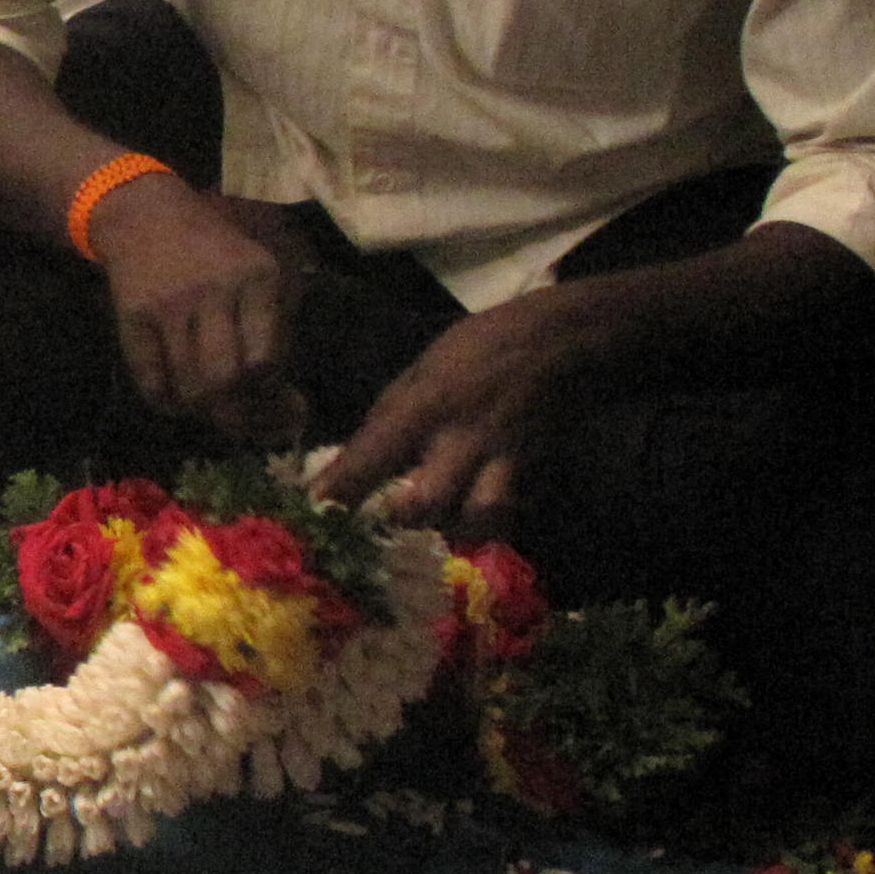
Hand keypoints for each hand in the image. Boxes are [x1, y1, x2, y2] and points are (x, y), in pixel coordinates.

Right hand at [87, 175, 308, 443]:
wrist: (146, 216)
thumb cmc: (213, 253)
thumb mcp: (255, 275)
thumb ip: (271, 329)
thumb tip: (283, 404)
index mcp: (257, 278)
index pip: (266, 359)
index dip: (269, 393)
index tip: (270, 401)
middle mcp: (215, 290)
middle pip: (227, 378)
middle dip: (235, 412)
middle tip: (239, 421)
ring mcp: (170, 304)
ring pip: (189, 385)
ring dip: (201, 411)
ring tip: (209, 409)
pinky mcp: (134, 316)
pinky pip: (151, 380)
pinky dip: (166, 402)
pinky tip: (176, 399)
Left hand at [315, 292, 604, 535]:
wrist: (560, 342)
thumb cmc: (479, 348)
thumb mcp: (420, 371)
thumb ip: (389, 420)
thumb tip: (352, 464)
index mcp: (424, 406)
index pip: (372, 455)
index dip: (340, 488)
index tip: (314, 510)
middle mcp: (460, 439)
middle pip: (426, 502)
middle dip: (400, 520)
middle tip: (381, 525)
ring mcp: (501, 461)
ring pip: (478, 519)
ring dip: (452, 531)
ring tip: (435, 531)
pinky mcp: (532, 474)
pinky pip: (511, 515)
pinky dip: (491, 527)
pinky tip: (475, 527)